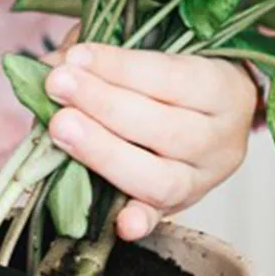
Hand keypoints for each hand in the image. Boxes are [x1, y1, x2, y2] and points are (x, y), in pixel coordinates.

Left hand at [41, 44, 258, 242]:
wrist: (213, 118)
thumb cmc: (175, 78)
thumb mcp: (154, 53)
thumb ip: (105, 58)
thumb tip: (50, 66)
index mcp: (224, 89)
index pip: (172, 77)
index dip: (121, 68)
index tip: (76, 57)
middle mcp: (221, 139)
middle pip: (167, 129)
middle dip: (105, 105)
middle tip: (59, 86)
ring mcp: (203, 180)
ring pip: (161, 178)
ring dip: (104, 153)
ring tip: (59, 128)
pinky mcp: (179, 207)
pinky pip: (159, 218)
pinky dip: (138, 220)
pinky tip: (121, 222)